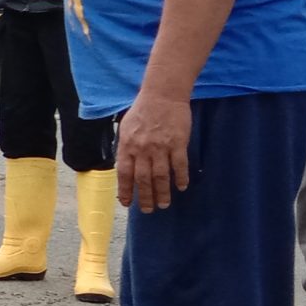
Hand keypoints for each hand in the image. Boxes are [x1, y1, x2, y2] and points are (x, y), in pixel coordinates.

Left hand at [114, 92, 192, 212]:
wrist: (162, 95)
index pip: (124, 174)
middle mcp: (143, 149)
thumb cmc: (142, 111)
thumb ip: (125, 148)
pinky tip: (181, 187)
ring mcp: (161, 147)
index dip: (125, 191)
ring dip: (162, 193)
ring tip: (164, 204)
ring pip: (161, 176)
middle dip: (145, 198)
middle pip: (143, 179)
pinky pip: (180, 165)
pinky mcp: (178, 143)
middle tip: (148, 210)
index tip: (127, 204)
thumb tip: (124, 168)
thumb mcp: (125, 129)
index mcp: (127, 146)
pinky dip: (181, 177)